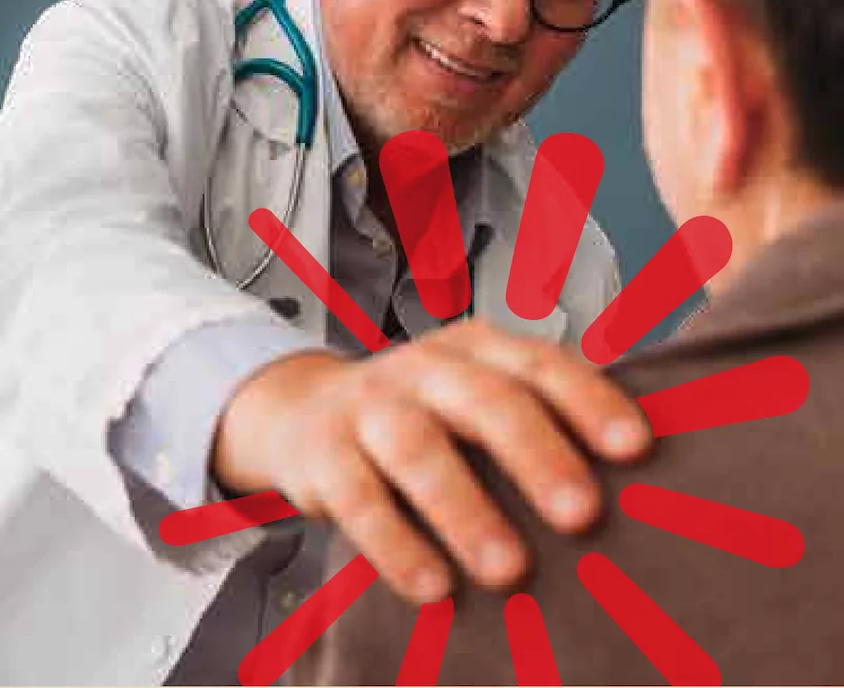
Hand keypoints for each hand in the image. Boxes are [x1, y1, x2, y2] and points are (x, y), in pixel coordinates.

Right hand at [210, 319, 651, 605]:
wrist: (301, 409)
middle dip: (535, 453)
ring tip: (508, 570)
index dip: (588, 399)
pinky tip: (433, 588)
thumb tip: (634, 486)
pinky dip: (397, 546)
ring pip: (418, 449)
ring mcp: (369, 406)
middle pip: (483, 399)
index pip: (538, 363)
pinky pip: (359, 499)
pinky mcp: (322, 454)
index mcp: (474, 350)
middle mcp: (423, 369)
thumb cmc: (414, 410)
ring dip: (465, 509)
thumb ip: (532, 419)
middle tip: (581, 513)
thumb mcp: (468, 393)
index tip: (636, 447)